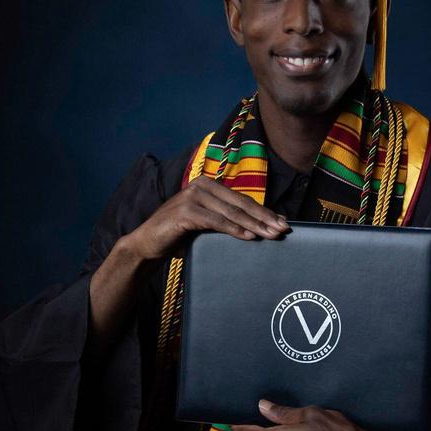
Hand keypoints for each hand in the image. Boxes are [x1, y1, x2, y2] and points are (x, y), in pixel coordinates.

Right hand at [125, 175, 289, 260]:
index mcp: (209, 185)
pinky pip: (215, 221)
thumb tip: (259, 226)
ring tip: (270, 234)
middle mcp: (201, 186)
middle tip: (282, 229)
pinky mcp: (185, 211)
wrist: (148, 244)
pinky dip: (233, 229)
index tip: (283, 222)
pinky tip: (248, 236)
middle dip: (264, 217)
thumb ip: (226, 220)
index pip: (242, 200)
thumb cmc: (180, 234)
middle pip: (240, 204)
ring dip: (253, 224)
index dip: (264, 211)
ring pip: (231, 212)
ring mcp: (192, 197)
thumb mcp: (207, 223)